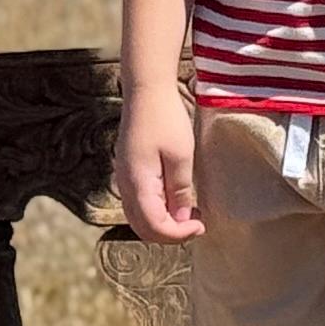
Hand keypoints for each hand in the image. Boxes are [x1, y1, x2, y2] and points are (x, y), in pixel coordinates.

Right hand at [116, 81, 202, 241]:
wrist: (146, 91)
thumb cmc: (166, 119)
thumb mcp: (181, 156)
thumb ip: (180, 191)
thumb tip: (182, 219)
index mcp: (138, 184)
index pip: (155, 227)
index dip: (179, 234)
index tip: (201, 225)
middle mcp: (125, 186)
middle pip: (143, 228)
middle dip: (171, 234)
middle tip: (197, 224)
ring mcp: (124, 179)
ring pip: (139, 218)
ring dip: (163, 224)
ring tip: (190, 213)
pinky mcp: (128, 172)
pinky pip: (138, 204)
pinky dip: (156, 212)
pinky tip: (176, 201)